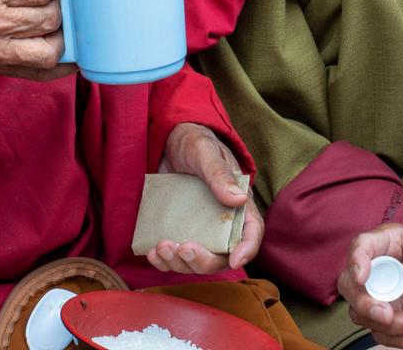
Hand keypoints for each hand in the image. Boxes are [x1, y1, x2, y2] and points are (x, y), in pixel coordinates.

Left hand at [146, 122, 262, 274]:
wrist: (167, 140)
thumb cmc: (193, 141)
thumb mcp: (204, 152)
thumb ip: (219, 174)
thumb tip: (238, 199)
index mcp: (237, 203)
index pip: (251, 231)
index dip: (247, 249)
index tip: (234, 261)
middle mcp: (221, 221)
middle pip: (221, 254)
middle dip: (203, 260)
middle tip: (183, 249)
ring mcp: (199, 228)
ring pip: (197, 260)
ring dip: (180, 262)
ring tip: (162, 248)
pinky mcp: (179, 229)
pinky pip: (175, 254)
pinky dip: (163, 260)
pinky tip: (151, 253)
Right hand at [338, 224, 402, 346]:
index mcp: (389, 242)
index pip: (362, 245)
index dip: (356, 260)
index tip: (361, 278)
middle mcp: (378, 267)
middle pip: (349, 284)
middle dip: (364, 303)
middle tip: (387, 315)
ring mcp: (381, 294)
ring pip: (362, 313)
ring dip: (390, 327)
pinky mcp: (389, 316)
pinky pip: (382, 333)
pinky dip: (402, 339)